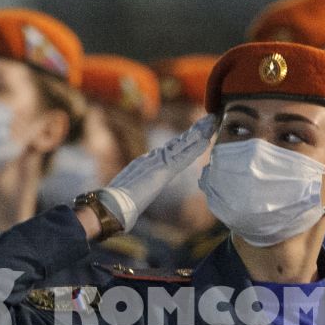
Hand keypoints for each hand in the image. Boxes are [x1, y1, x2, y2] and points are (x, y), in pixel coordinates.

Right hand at [96, 114, 216, 231]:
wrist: (113, 204)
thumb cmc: (120, 204)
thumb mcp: (132, 195)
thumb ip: (136, 193)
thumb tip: (133, 204)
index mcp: (149, 165)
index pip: (173, 150)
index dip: (187, 141)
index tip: (200, 133)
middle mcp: (154, 159)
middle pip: (179, 142)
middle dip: (195, 130)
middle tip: (210, 119)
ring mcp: (157, 163)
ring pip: (181, 144)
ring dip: (197, 133)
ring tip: (210, 123)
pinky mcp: (161, 169)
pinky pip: (181, 156)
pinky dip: (193, 148)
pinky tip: (205, 141)